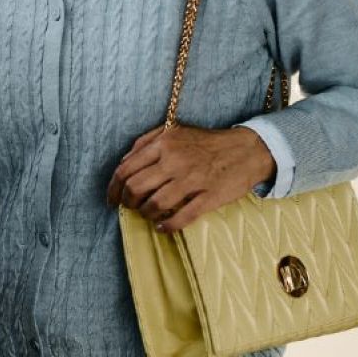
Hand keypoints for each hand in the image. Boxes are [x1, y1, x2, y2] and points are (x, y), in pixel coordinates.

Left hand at [107, 124, 275, 231]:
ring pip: (156, 204)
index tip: (111, 198)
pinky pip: (182, 217)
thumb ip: (145, 142)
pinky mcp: (209, 197)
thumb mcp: (173, 131)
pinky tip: (161, 227)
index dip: (113, 187)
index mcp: (164, 144)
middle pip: (137, 188)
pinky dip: (167, 225)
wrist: (246, 150)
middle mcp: (175, 161)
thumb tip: (123, 162)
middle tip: (129, 206)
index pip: (126, 169)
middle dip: (127, 202)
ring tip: (147, 214)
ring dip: (145, 213)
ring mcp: (192, 180)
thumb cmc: (206, 142)